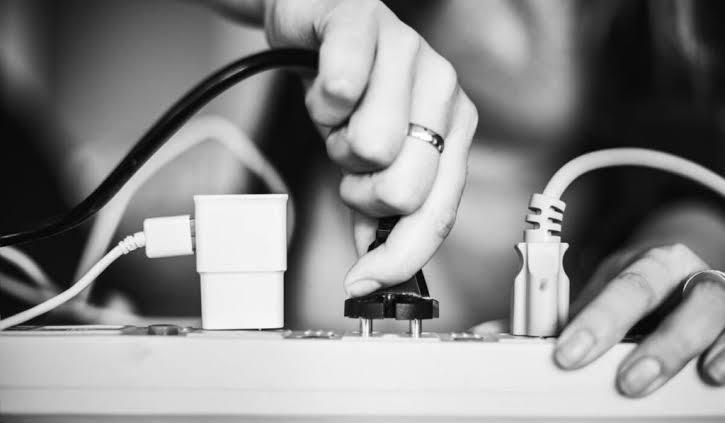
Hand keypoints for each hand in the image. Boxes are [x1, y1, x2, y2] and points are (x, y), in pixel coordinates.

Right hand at [236, 0, 475, 295]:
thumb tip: (373, 265)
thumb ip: (377, 210)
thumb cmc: (350, 89)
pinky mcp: (367, 22)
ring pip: (372, 146)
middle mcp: (444, 90)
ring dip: (335, 142)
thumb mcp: (368, 159)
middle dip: (359, 189)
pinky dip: (319, 101)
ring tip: (337, 117)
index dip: (398, 257)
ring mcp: (411, 52)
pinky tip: (324, 83)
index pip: (438, 214)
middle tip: (348, 159)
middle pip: (403, 190)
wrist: (316, 21)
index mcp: (454, 129)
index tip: (362, 281)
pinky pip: (342, 89)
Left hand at [555, 243, 724, 396]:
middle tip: (626, 382)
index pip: (625, 288)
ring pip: (715, 314)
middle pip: (682, 303)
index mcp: (654, 262)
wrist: (684, 270)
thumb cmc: (643, 284)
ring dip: (688, 352)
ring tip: (671, 379)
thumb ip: (581, 313)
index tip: (569, 353)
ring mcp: (720, 297)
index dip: (598, 322)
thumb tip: (532, 339)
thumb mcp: (611, 289)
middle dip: (655, 345)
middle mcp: (692, 275)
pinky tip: (713, 376)